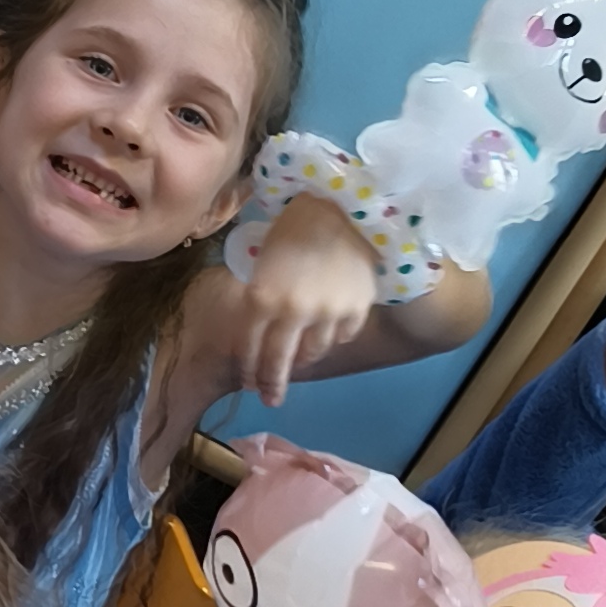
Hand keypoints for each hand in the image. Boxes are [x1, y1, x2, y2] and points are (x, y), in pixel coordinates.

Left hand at [232, 195, 387, 403]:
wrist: (344, 207)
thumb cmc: (294, 226)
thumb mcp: (264, 261)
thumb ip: (260, 298)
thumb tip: (257, 331)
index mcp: (262, 298)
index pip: (250, 349)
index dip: (249, 370)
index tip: (250, 384)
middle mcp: (293, 313)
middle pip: (279, 363)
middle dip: (272, 386)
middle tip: (271, 399)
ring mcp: (327, 315)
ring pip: (312, 353)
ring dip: (303, 359)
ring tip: (300, 360)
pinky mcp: (355, 312)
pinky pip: (340, 337)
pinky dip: (331, 337)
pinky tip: (326, 330)